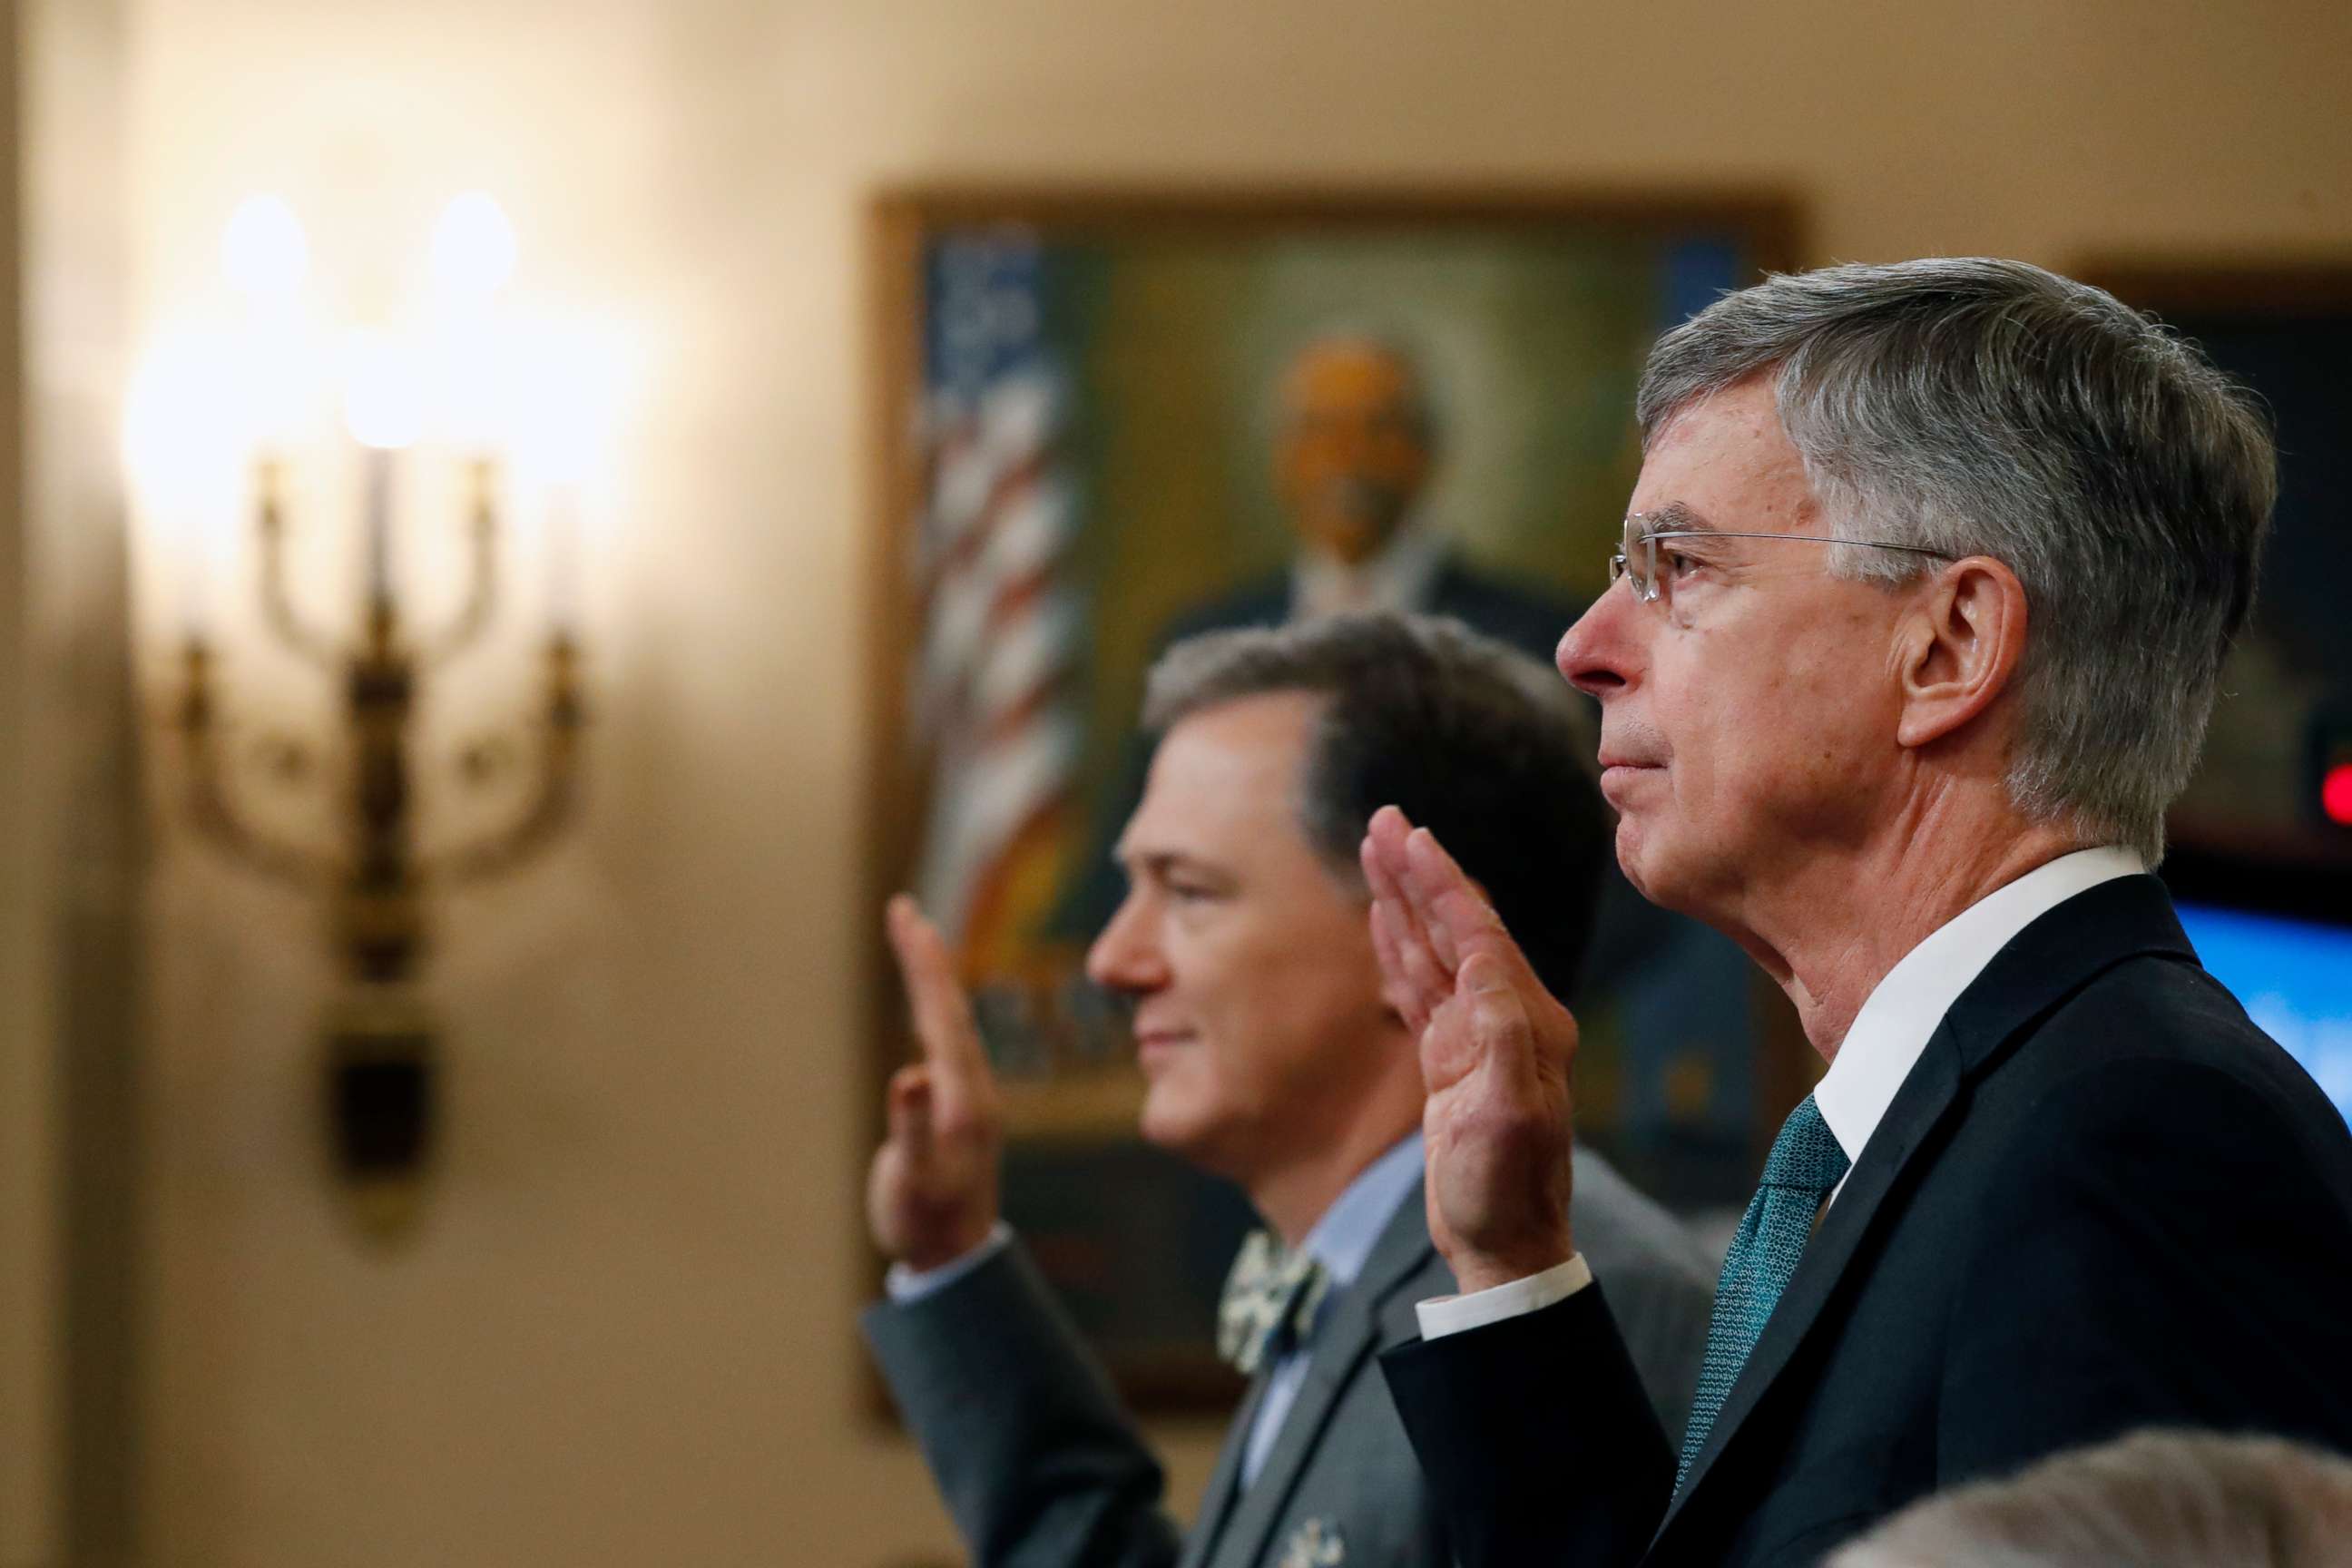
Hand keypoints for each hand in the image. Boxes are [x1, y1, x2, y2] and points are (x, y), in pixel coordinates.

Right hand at [866, 895, 1004, 1270]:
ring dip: (930, 977)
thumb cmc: (928, 1222)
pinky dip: (931, 1009)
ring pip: (949, 1020)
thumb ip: (913, 1130)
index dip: (923, 964)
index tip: (907, 915)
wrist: (957, 1256)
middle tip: (903, 909)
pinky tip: (927, 1002)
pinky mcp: (955, 1107)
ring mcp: (965, 1096)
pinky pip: (944, 1041)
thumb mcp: (916, 1180)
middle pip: (947, 1006)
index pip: (941, 1013)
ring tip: (914, 939)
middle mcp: (970, 1087)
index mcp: (962, 1096)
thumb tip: (909, 1076)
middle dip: (925, 956)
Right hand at [1361, 806, 1578, 1292]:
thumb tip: (1481, 963)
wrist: (1503, 1246)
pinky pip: (1418, 989)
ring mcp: (1475, 1037)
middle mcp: (1505, 1017)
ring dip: (1403, 900)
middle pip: (1453, 927)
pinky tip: (1381, 920)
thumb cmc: (1507, 1189)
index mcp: (1525, 1020)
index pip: (1476, 932)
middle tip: (1383, 820)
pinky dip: (1397, 949)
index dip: (1440, 882)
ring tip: (1375, 849)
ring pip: (1431, 950)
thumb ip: (1501, 1036)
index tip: (1409, 835)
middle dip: (1417, 873)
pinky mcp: (1449, 1060)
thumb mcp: (1509, 1116)